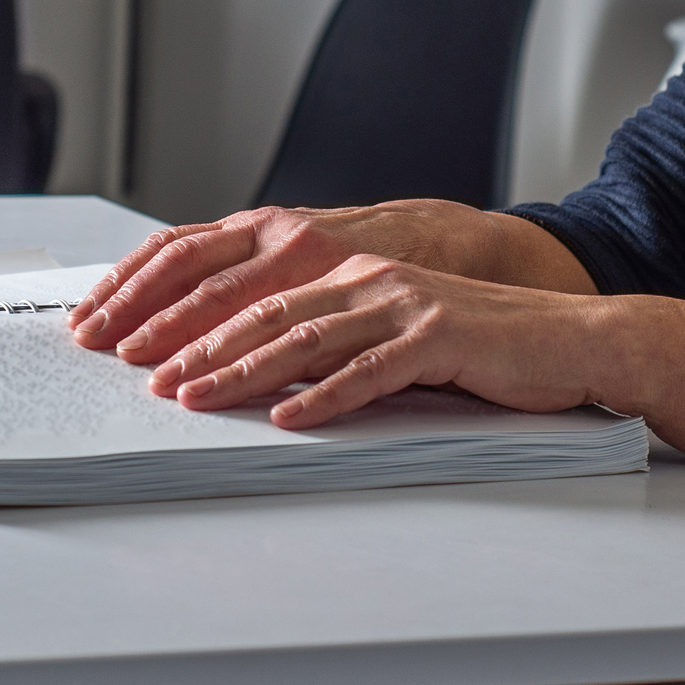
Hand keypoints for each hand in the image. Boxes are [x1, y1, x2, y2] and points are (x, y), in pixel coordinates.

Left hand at [69, 201, 582, 368]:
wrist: (561, 336)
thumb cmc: (469, 340)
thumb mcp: (381, 325)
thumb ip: (321, 332)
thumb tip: (246, 365)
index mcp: (337, 264)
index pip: (238, 279)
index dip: (174, 304)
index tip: (123, 334)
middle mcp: (360, 273)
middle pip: (256, 305)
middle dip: (190, 340)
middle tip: (140, 374)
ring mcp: (399, 302)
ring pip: (303, 336)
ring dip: (240, 370)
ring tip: (192, 397)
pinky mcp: (437, 337)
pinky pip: (370, 372)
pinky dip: (324, 398)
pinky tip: (287, 420)